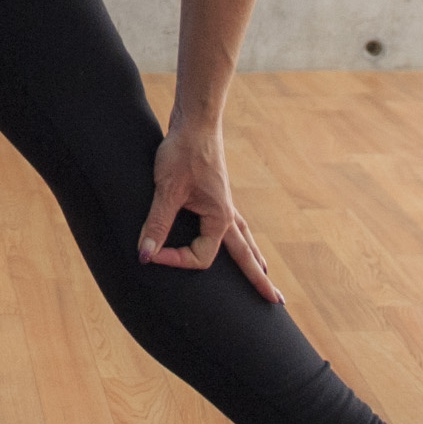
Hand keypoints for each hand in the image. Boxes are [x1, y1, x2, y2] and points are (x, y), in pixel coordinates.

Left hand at [137, 120, 283, 300]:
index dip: (175, 259)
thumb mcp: (167, 189)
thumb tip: (145, 255)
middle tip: (277, 301)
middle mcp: (227, 214)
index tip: (152, 252)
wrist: (194, 122)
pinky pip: (234, 224)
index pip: (200, 257)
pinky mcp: (215, 194)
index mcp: (220, 218)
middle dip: (259, 279)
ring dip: (253, 257)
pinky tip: (240, 236)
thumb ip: (157, 223)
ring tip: (265, 272)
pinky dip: (242, 236)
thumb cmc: (183, 152)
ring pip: (244, 238)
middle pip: (246, 255)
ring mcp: (224, 204)